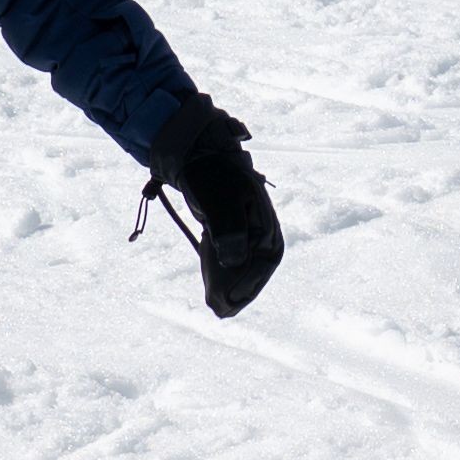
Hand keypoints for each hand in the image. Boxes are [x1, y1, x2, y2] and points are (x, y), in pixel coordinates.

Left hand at [143, 102, 284, 320]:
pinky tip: (210, 281)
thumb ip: (229, 231)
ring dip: (229, 283)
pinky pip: (231, 254)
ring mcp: (245, 226)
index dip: (249, 283)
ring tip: (213, 301)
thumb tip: (233, 260)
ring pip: (242, 262)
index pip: (265, 259)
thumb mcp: (219, 202)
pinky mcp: (230, 227)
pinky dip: (221, 269)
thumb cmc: (209, 174)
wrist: (194, 151)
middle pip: (255, 265)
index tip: (230, 300)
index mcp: (264, 219)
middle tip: (219, 308)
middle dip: (238, 289)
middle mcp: (260, 225)